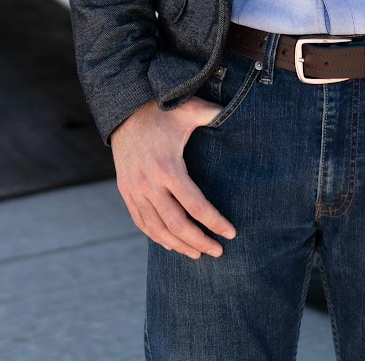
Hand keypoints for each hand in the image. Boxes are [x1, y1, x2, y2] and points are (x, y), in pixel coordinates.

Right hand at [109, 98, 238, 259]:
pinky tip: (172, 244)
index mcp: (168, 167)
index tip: (231, 233)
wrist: (123, 110)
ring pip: (157, 229)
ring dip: (179, 245)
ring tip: (198, 254)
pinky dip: (157, 237)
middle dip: (200, 241)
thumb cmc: (162, 112)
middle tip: (218, 252)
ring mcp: (134, 189)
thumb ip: (215, 114)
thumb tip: (241, 112)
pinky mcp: (126, 191)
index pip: (195, 205)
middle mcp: (149, 183)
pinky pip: (141, 222)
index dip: (215, 222)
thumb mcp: (190, 110)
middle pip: (177, 224)